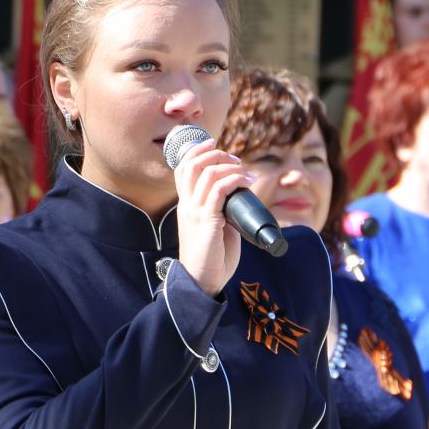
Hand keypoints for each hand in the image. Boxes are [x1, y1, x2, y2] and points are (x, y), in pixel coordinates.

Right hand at [173, 143, 250, 297]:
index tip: (216, 146)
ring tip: (245, 172)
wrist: (203, 282)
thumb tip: (238, 199)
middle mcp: (187, 205)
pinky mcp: (207, 220)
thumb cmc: (212, 260)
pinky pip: (219, 190)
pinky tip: (245, 182)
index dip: (198, 151)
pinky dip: (234, 180)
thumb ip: (222, 212)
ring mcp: (195, 212)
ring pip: (207, 173)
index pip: (183, 168)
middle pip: (192, 164)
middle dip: (215, 153)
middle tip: (235, 159)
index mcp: (187, 205)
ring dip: (229, 166)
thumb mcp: (216, 229)